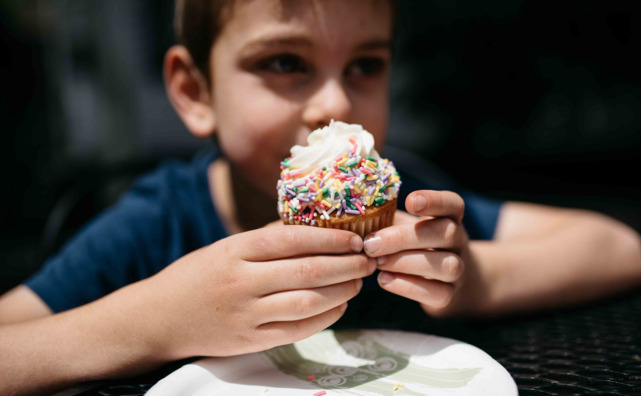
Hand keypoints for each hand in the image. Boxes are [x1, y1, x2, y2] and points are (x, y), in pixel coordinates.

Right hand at [137, 226, 374, 358]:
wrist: (158, 318)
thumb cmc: (197, 276)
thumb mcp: (225, 247)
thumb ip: (266, 239)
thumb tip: (314, 226)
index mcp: (235, 249)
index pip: (293, 238)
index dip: (331, 238)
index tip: (355, 237)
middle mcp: (241, 281)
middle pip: (308, 271)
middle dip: (347, 265)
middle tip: (369, 259)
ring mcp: (245, 314)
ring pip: (307, 302)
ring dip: (341, 291)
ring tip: (358, 281)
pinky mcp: (248, 341)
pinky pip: (297, 330)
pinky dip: (325, 318)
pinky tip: (339, 306)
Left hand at [363, 190, 471, 316]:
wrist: (441, 280)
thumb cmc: (414, 244)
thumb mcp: (405, 226)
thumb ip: (389, 219)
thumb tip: (357, 216)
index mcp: (450, 217)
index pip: (452, 203)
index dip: (434, 200)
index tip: (410, 201)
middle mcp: (459, 241)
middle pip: (445, 233)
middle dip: (404, 238)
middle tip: (371, 244)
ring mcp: (459, 269)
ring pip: (446, 265)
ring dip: (407, 263)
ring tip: (378, 263)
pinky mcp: (450, 294)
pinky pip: (438, 293)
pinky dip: (408, 287)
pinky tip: (384, 280)